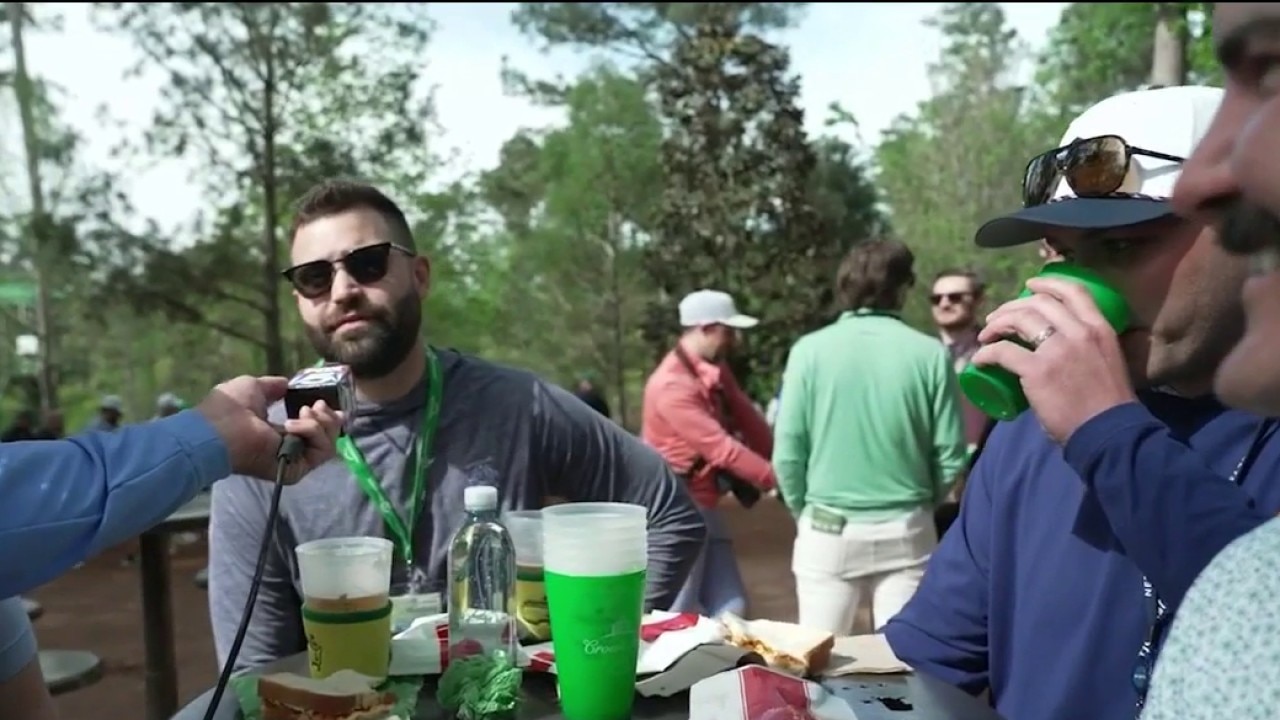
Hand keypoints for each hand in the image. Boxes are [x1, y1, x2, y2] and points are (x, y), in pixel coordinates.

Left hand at [196, 376, 344, 482]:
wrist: (218, 430)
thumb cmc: (230, 407)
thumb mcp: (254, 387)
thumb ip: (273, 387)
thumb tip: (287, 383)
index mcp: (279, 431)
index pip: (313, 428)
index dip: (325, 416)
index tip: (323, 402)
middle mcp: (290, 447)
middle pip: (326, 435)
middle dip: (327, 417)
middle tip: (313, 406)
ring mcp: (294, 460)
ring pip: (327, 443)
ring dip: (320, 423)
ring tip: (302, 412)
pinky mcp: (297, 469)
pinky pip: (321, 451)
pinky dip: (312, 432)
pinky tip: (292, 424)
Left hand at [971, 277, 1136, 443]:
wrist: (1108, 432)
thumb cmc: (1109, 404)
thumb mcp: (1108, 361)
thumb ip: (1090, 349)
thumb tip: (1066, 351)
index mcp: (1100, 328)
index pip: (1074, 291)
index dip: (1048, 282)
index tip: (1030, 284)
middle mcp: (1078, 331)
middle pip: (1037, 303)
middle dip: (1012, 306)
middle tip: (997, 318)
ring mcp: (1057, 349)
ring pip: (1018, 320)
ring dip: (996, 324)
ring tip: (985, 335)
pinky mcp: (1037, 370)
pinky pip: (1002, 351)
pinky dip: (986, 353)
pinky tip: (980, 359)